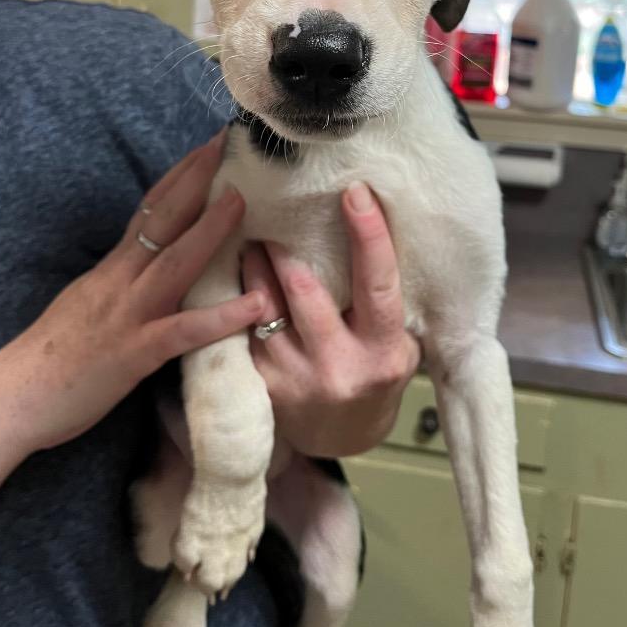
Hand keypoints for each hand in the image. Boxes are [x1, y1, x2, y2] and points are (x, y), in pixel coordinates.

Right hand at [0, 134, 260, 498]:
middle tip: (226, 145)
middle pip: (161, 220)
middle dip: (195, 180)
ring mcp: (129, 314)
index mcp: (112, 268)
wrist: (17, 395)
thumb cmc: (55, 352)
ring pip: (175, 264)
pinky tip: (256, 305)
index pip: (148, 210)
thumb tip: (151, 259)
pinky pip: (184, 332)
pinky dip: (222, 317)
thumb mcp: (90, 300)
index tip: (206, 149)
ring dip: (210, 230)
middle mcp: (120, 280)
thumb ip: (122, 278)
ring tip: (242, 202)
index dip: (178, 176)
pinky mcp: (136, 353)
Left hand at [243, 181, 420, 456]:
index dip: (368, 236)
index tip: (355, 191)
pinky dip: (235, 291)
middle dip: (286, 243)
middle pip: (304, 289)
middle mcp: (338, 368)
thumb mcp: (397, 339)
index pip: (378, 285)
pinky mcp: (259, 383)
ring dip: (253, 260)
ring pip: (263, 302)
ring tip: (245, 225)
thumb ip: (383, 296)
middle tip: (273, 201)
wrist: (343, 435)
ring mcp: (293, 378)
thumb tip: (373, 221)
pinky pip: (240, 325)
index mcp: (382, 352)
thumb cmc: (374, 369)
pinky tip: (228, 264)